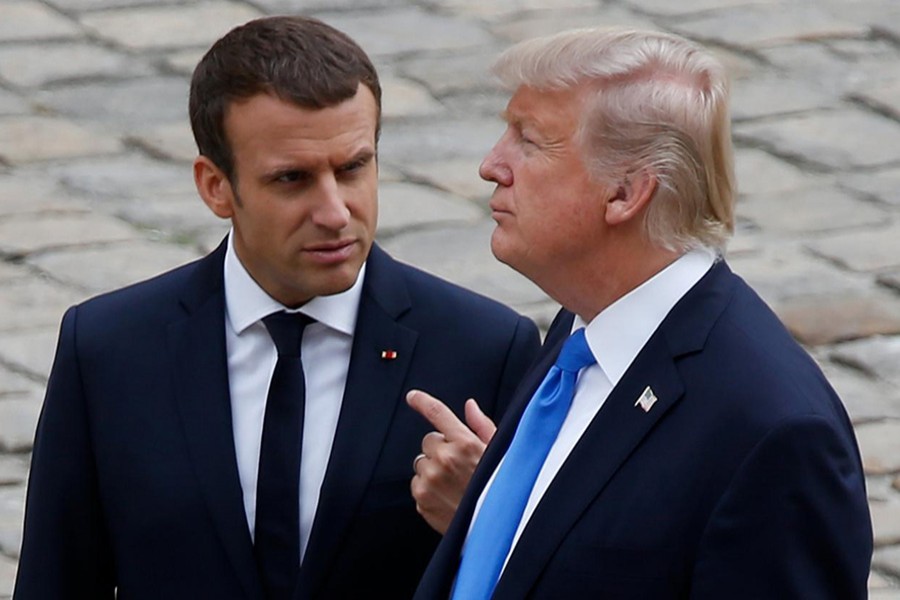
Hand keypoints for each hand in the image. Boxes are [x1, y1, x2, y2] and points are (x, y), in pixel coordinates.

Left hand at [408, 390, 495, 533]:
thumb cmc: (501, 489)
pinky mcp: (421, 499)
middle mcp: (445, 459)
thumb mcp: (500, 454)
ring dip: (433, 470)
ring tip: (455, 485)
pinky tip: (447, 497)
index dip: (423, 402)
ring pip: (422, 463)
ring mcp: (430, 480)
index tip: (412, 396)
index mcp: (465, 443)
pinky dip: (428, 489)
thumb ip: (481, 426)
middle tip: (459, 466)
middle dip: (440, 449)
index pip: (438, 414)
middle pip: (429, 441)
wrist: (496, 530)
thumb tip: (470, 406)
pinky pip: (417, 484)